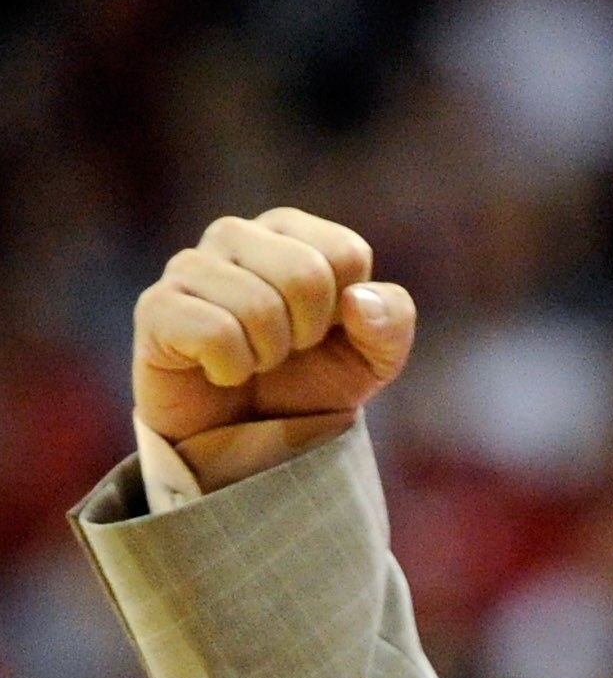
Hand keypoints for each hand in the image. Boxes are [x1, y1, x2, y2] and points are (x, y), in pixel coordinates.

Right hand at [132, 208, 413, 445]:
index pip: (346, 252)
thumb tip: (359, 301)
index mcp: (291, 233)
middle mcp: (237, 235)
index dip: (348, 312)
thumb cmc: (307, 386)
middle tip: (287, 354)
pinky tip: (220, 372)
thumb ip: (390, 324)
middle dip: (308, 334)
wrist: (247, 444)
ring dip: (269, 356)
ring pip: (259, 306)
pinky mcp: (156, 308)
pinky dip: (231, 368)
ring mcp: (191, 267)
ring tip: (253, 364)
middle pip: (305, 274)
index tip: (324, 334)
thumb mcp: (370, 361)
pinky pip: (214, 332)